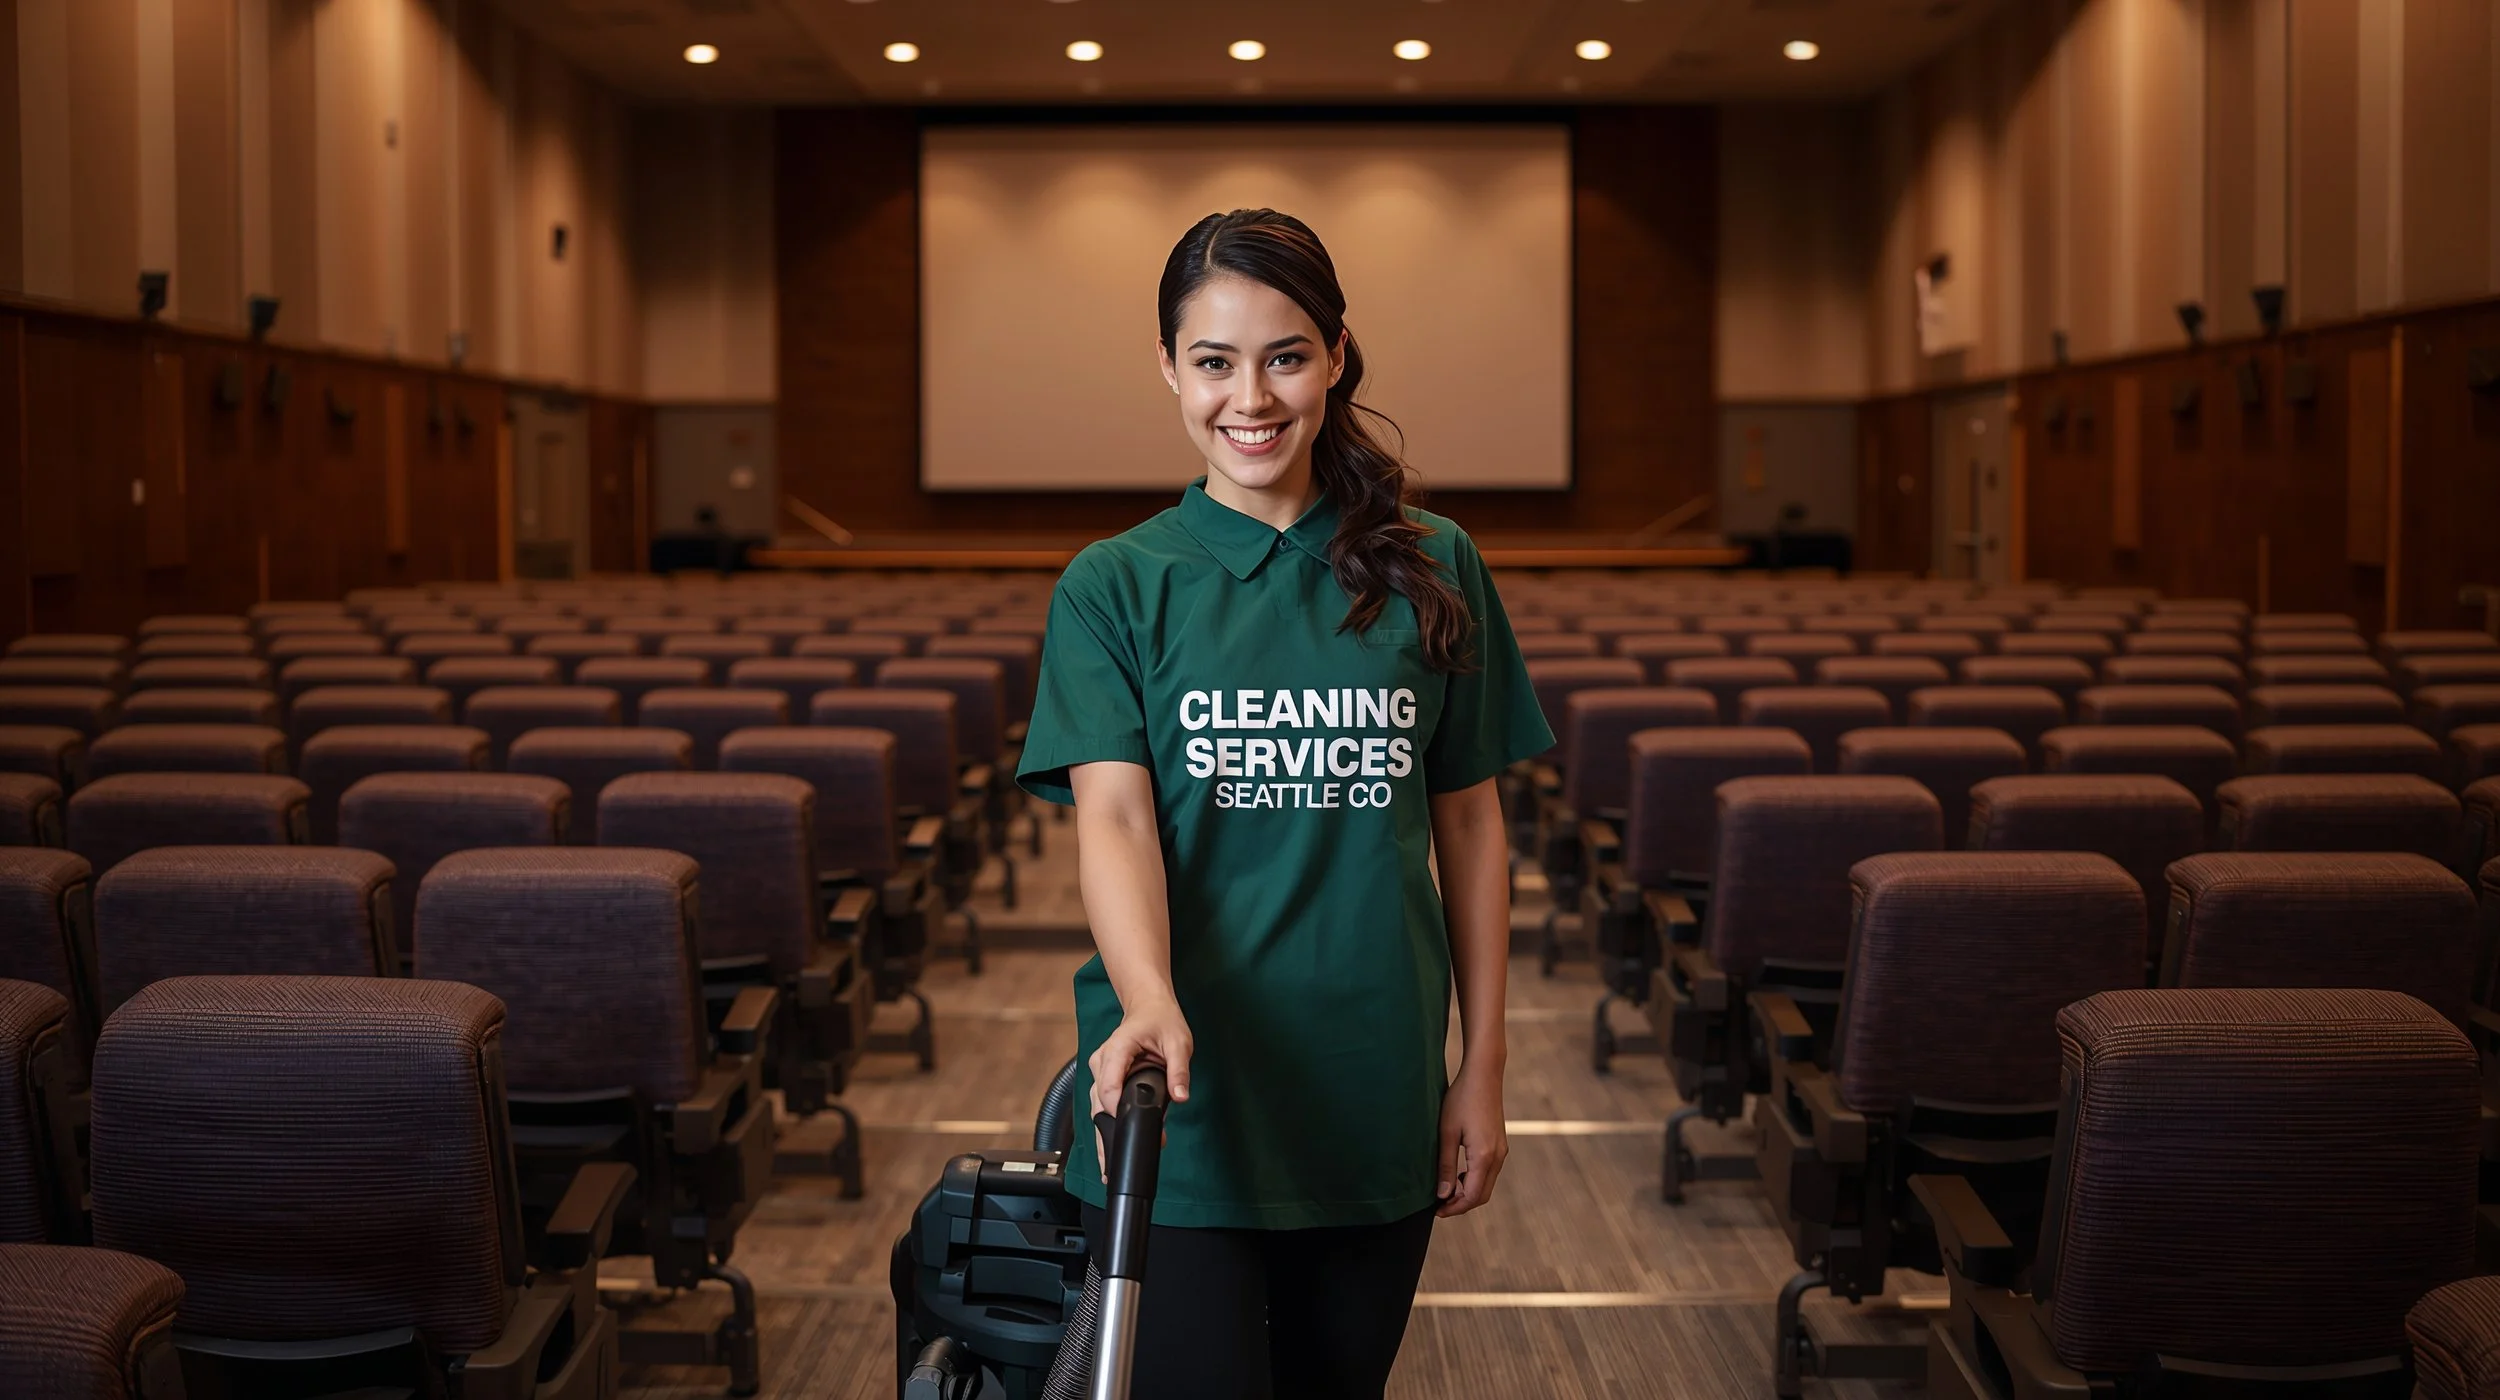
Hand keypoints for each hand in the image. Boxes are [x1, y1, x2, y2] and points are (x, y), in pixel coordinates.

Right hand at [1090, 994, 1191, 1181]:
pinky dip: (1107, 1125)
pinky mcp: (1103, 1080)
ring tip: (1110, 1165)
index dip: (1116, 1111)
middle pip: (1097, 1104)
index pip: (1108, 1086)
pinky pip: (1101, 1105)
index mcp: (1117, 1051)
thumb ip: (1179, 1071)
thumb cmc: (1161, 1020)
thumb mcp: (1179, 1042)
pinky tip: (1111, 1149)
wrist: (1148, 1006)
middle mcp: (1101, 1063)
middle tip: (1117, 1163)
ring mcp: (1099, 1072)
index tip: (1130, 1131)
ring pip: (1095, 1108)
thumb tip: (1180, 1097)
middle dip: (1109, 1133)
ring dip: (1105, 1134)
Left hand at [1434, 1065, 1505, 1217]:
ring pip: (1486, 1185)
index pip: (1472, 1196)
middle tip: (1439, 1205)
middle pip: (1482, 1195)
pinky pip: (1489, 1172)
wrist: (1483, 1075)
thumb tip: (1443, 1194)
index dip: (1454, 1208)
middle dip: (1461, 1204)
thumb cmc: (1461, 1099)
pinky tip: (1458, 1174)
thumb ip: (1446, 1165)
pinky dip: (1474, 1180)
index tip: (1436, 1210)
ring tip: (1445, 1189)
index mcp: (1484, 1156)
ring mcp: (1501, 1150)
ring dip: (1468, 1192)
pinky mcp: (1500, 1144)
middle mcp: (1497, 1157)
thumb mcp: (1447, 1132)